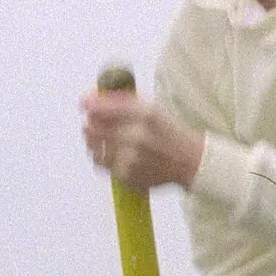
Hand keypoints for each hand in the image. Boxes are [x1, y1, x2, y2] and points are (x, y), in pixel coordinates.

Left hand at [82, 90, 204, 190]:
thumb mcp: (150, 108)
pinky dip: (104, 158)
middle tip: (94, 124)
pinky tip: (116, 154)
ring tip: (104, 140)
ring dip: (94, 142)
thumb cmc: (168, 132)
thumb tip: (88, 98)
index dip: (89, 105)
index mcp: (144, 114)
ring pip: (94, 148)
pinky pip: (102, 165)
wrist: (189, 162)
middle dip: (91, 124)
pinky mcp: (127, 176)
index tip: (85, 105)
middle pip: (93, 128)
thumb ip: (120, 101)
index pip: (101, 108)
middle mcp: (135, 136)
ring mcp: (130, 159)